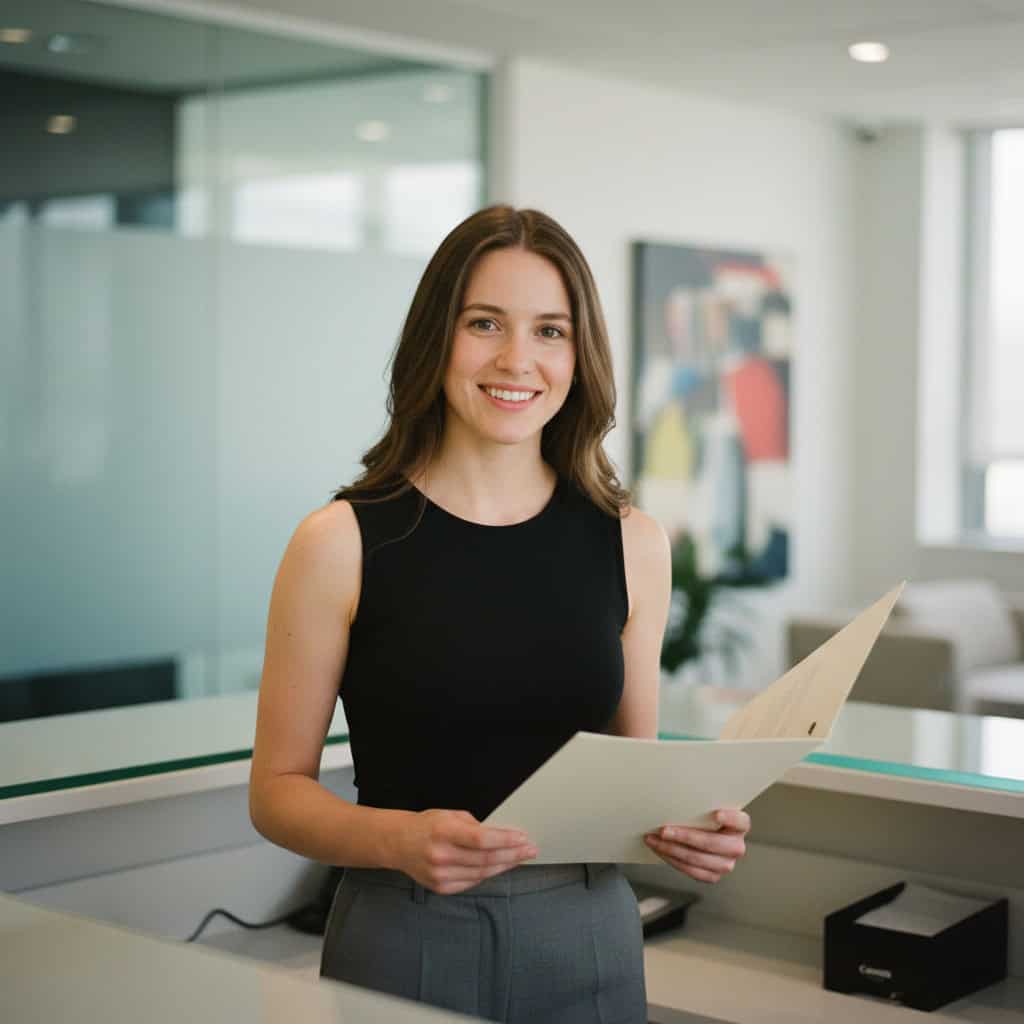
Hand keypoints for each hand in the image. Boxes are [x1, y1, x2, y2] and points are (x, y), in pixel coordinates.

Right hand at [390, 809, 538, 894]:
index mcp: (443, 832)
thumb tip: (500, 836)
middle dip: (513, 854)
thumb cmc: (426, 825)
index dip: (506, 840)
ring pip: (482, 873)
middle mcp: (441, 855)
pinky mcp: (441, 887)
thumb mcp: (449, 815)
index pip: (482, 840)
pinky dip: (488, 874)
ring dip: (505, 866)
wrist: (398, 843)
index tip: (523, 838)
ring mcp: (440, 875)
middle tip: (530, 849)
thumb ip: (474, 825)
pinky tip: (499, 867)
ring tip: (520, 858)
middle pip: (486, 859)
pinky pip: (472, 882)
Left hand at [643, 809, 749, 883]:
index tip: (716, 814)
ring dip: (672, 850)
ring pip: (699, 859)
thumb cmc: (703, 816)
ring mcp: (726, 863)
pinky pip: (692, 871)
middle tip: (664, 830)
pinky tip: (661, 850)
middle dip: (685, 837)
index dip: (731, 819)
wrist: (702, 834)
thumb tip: (674, 789)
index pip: (741, 821)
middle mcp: (736, 846)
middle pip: (713, 843)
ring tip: (654, 840)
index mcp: (740, 826)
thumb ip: (700, 802)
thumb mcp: (706, 806)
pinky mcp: (713, 875)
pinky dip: (673, 860)